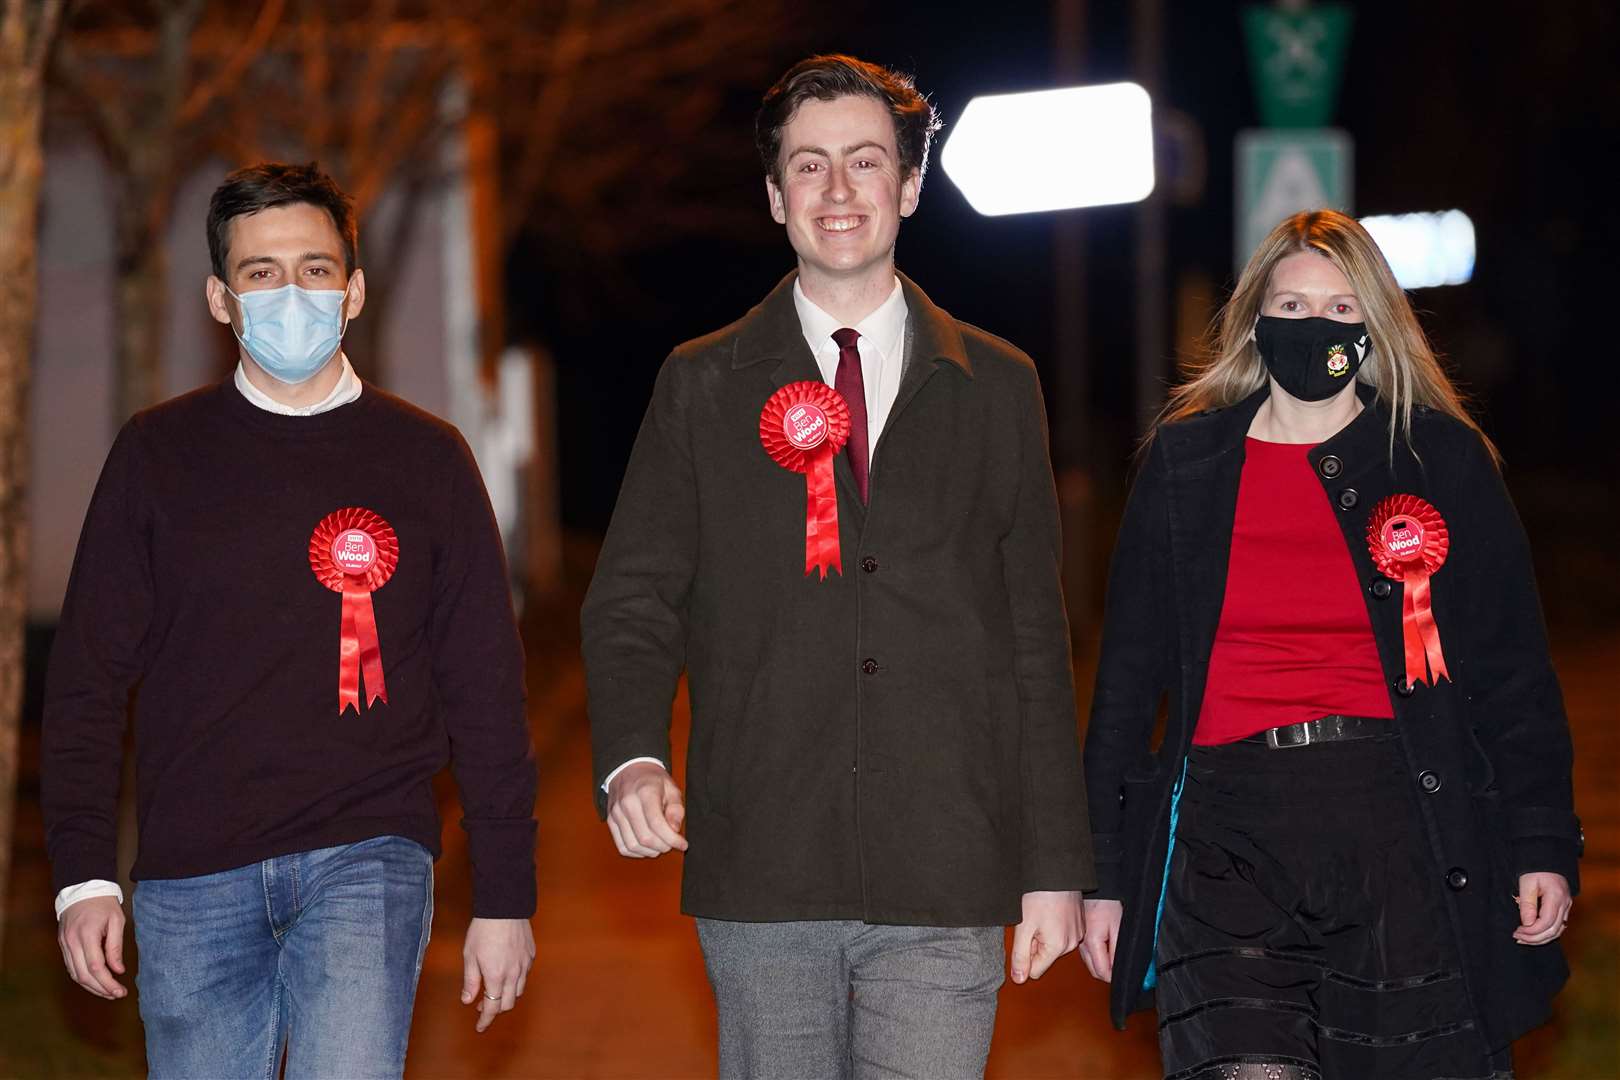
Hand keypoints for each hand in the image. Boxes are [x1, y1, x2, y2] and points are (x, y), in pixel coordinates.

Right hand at [58, 895, 127, 998]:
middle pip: (83, 975)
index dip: (108, 983)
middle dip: (100, 989)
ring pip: (75, 975)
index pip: (96, 967)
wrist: (82, 889)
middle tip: (116, 995)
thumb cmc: (103, 903)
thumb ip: (116, 947)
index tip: (120, 991)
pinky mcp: (63, 945)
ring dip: (91, 987)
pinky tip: (95, 982)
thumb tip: (119, 970)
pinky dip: (82, 978)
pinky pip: (71, 967)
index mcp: (87, 935)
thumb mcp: (116, 921)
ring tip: (108, 992)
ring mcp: (65, 945)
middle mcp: (72, 943)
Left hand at [461, 917, 535, 1031]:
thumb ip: (470, 981)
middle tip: (482, 1005)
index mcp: (496, 976)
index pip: (492, 1008)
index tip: (480, 1027)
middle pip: (507, 1004)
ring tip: (494, 989)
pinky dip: (515, 982)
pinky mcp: (531, 956)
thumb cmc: (484, 929)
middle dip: (494, 1010)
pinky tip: (506, 974)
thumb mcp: (470, 955)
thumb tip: (468, 1000)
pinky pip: (524, 976)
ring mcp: (524, 965)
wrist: (504, 907)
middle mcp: (513, 974)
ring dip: (505, 997)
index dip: (485, 1020)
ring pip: (518, 992)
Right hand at [605, 762, 687, 857]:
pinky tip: (647, 847)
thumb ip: (676, 809)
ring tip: (661, 845)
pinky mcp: (610, 821)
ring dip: (650, 852)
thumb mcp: (671, 788)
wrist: (628, 770)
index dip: (672, 839)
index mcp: (645, 792)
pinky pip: (623, 846)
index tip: (683, 844)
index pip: (657, 824)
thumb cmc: (653, 780)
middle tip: (672, 843)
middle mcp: (627, 803)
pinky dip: (637, 852)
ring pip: (633, 845)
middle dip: (663, 846)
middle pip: (645, 838)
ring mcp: (616, 813)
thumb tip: (674, 830)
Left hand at [1010, 890, 1082, 983]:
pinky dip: (1053, 926)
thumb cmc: (1039, 895)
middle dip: (1034, 943)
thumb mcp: (1023, 927)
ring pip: (1052, 945)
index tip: (1025, 935)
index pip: (1035, 971)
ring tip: (1041, 914)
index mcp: (1057, 947)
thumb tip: (1019, 979)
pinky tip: (1050, 911)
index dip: (1025, 954)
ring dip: (1043, 934)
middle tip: (1032, 921)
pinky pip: (1062, 934)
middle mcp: (1071, 944)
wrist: (1056, 871)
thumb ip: (1020, 956)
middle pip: (1044, 957)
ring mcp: (1077, 933)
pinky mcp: (1079, 924)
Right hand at [1078, 898, 1121, 982]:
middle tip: (1122, 967)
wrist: (1097, 891)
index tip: (1124, 974)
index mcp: (1091, 943)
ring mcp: (1080, 942)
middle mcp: (1082, 945)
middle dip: (1109, 974)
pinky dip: (1099, 958)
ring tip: (1115, 957)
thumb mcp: (1119, 928)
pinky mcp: (1081, 939)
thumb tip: (1119, 970)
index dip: (1115, 977)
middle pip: (1095, 971)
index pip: (1102, 972)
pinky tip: (1107, 951)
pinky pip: (1089, 956)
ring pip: (1091, 965)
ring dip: (1103, 966)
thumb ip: (1117, 952)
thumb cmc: (1107, 904)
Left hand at [1512, 872, 1571, 945]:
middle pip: (1553, 930)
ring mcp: (1567, 906)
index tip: (1517, 931)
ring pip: (1558, 931)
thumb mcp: (1527, 883)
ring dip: (1541, 938)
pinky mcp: (1565, 907)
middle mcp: (1565, 904)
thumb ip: (1528, 904)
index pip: (1546, 922)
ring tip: (1523, 939)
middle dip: (1535, 938)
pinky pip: (1559, 926)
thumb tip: (1527, 924)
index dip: (1532, 931)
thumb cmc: (1535, 869)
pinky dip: (1547, 933)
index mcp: (1556, 897)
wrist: (1547, 858)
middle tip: (1518, 938)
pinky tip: (1535, 934)